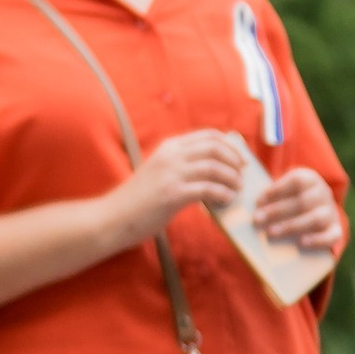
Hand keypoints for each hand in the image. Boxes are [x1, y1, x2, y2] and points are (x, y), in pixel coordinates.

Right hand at [110, 131, 250, 241]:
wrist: (112, 217)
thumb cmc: (139, 200)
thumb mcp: (160, 173)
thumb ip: (182, 167)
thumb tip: (213, 171)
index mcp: (169, 147)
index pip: (208, 136)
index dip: (230, 146)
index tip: (240, 159)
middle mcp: (171, 155)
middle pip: (215, 148)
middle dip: (235, 161)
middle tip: (242, 175)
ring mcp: (171, 174)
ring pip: (214, 167)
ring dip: (232, 179)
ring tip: (237, 190)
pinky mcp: (172, 194)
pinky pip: (207, 189)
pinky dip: (222, 194)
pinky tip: (226, 201)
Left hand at [254, 165, 342, 254]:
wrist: (316, 211)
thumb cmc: (291, 200)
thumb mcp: (284, 190)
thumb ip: (271, 195)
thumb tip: (253, 207)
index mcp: (310, 178)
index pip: (296, 181)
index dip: (277, 190)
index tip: (258, 201)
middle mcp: (323, 193)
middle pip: (303, 201)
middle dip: (278, 211)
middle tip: (258, 219)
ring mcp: (331, 212)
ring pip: (316, 219)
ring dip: (292, 226)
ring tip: (272, 232)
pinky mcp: (336, 230)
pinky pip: (331, 236)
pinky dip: (317, 240)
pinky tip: (302, 243)